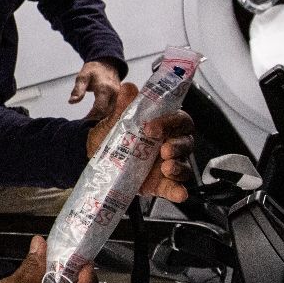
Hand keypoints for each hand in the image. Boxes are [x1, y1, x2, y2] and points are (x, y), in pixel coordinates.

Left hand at [69, 60, 124, 121]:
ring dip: (102, 117)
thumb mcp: (82, 77)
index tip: (83, 120)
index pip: (100, 108)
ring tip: (91, 121)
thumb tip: (72, 102)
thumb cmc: (93, 69)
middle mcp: (114, 93)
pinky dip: (106, 114)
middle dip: (96, 119)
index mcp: (105, 89)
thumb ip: (78, 90)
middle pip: (107, 112)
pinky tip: (98, 116)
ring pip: (112, 112)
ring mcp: (118, 95)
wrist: (107, 62)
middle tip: (86, 123)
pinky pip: (114, 108)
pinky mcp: (119, 97)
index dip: (91, 116)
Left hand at [84, 83, 196, 202]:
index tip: (152, 127)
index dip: (170, 122)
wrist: (97, 158)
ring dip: (179, 167)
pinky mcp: (161, 184)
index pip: (179, 120)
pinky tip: (179, 193)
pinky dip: (178, 191)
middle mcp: (172, 144)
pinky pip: (175, 188)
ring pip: (185, 165)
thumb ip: (125, 106)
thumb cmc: (114, 135)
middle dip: (177, 146)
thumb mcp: (116, 120)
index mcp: (165, 125)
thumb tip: (129, 88)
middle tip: (163, 150)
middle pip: (186, 142)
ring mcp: (168, 165)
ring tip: (166, 168)